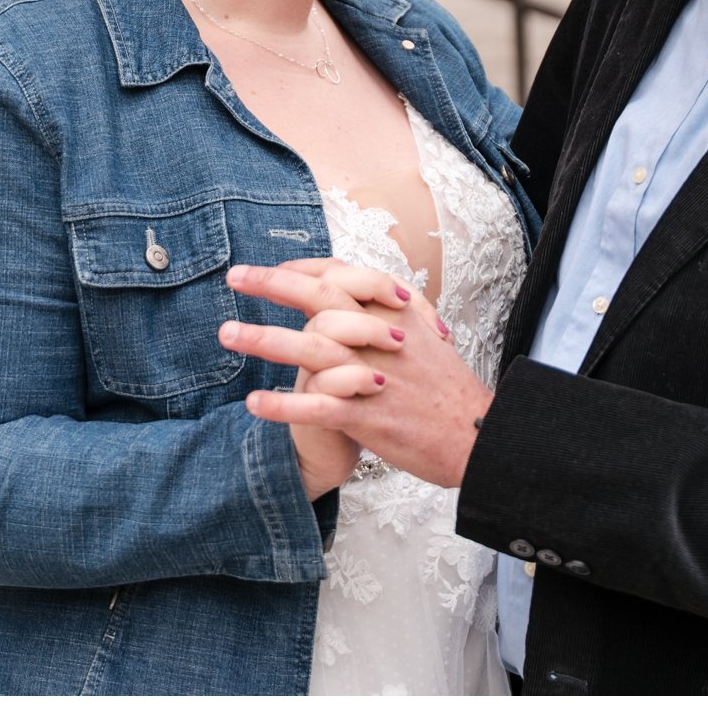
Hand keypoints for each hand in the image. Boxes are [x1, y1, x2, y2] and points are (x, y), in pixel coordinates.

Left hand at [222, 261, 492, 488]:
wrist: (481, 437)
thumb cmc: (448, 391)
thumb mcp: (425, 338)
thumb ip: (390, 314)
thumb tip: (361, 294)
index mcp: (396, 315)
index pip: (344, 276)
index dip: (304, 269)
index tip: (272, 269)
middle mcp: (383, 337)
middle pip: (321, 298)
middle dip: (272, 284)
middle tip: (234, 276)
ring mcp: (375, 376)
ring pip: (311, 348)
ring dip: (263, 339)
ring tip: (226, 334)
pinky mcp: (370, 416)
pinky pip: (318, 406)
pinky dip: (284, 405)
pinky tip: (254, 404)